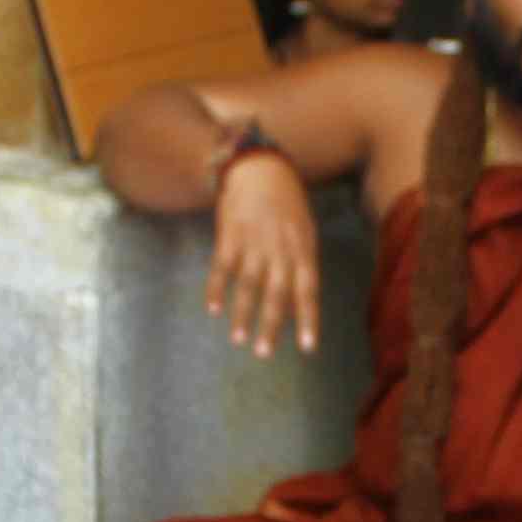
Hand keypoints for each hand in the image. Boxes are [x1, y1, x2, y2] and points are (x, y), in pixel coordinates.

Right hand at [204, 143, 322, 355]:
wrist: (259, 167)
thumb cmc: (287, 204)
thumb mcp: (304, 232)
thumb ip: (301, 267)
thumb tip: (296, 307)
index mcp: (303, 249)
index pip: (308, 290)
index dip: (308, 319)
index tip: (307, 348)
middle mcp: (280, 248)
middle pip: (276, 293)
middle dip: (270, 325)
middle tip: (264, 353)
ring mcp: (254, 242)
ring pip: (248, 284)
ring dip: (242, 314)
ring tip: (238, 340)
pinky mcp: (230, 234)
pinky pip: (222, 267)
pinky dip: (217, 288)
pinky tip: (213, 308)